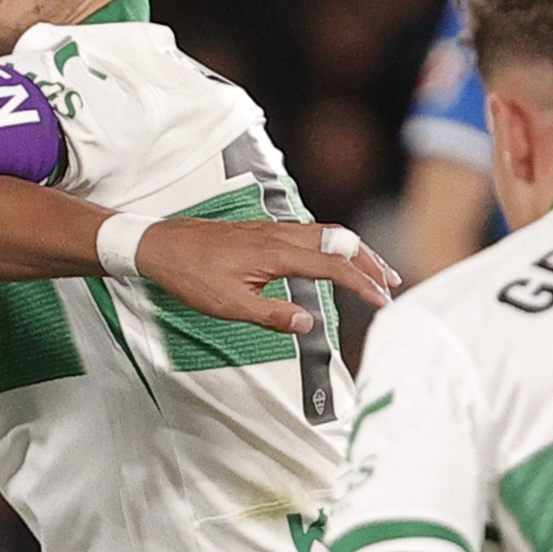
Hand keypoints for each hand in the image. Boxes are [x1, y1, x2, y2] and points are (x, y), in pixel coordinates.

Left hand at [136, 217, 399, 336]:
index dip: (362, 284)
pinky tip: (334, 259)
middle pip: (340, 240)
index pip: (333, 266)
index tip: (382, 303)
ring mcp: (273, 229)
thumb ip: (271, 315)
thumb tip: (308, 322)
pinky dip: (333, 246)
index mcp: (276, 253)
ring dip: (354, 251)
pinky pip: (310, 232)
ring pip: (327, 233)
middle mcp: (280, 235)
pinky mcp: (264, 230)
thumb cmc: (191, 276)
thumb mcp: (229, 305)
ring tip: (373, 271)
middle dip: (370, 260)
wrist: (160, 245)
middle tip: (392, 282)